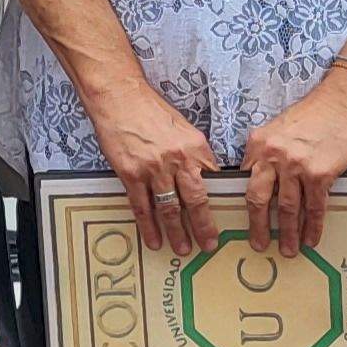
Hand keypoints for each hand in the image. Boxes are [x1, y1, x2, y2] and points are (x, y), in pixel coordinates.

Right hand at [79, 78, 219, 255]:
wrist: (120, 97)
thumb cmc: (151, 110)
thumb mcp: (184, 128)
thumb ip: (194, 154)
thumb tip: (203, 177)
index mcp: (196, 147)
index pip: (213, 180)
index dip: (220, 203)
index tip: (225, 219)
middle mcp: (178, 159)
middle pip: (196, 201)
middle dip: (205, 227)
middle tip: (210, 244)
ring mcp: (154, 168)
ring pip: (169, 208)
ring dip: (177, 232)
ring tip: (183, 248)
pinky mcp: (131, 174)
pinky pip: (142, 207)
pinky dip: (148, 226)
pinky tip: (153, 239)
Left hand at [239, 67, 346, 254]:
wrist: (343, 104)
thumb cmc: (312, 115)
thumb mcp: (277, 130)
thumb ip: (265, 154)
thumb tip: (260, 182)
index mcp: (258, 144)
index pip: (244, 180)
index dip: (242, 204)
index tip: (241, 221)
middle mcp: (273, 156)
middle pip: (258, 199)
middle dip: (258, 227)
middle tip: (259, 244)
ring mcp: (296, 166)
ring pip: (288, 208)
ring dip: (288, 233)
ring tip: (289, 249)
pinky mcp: (319, 174)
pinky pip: (314, 207)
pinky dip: (313, 226)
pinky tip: (311, 238)